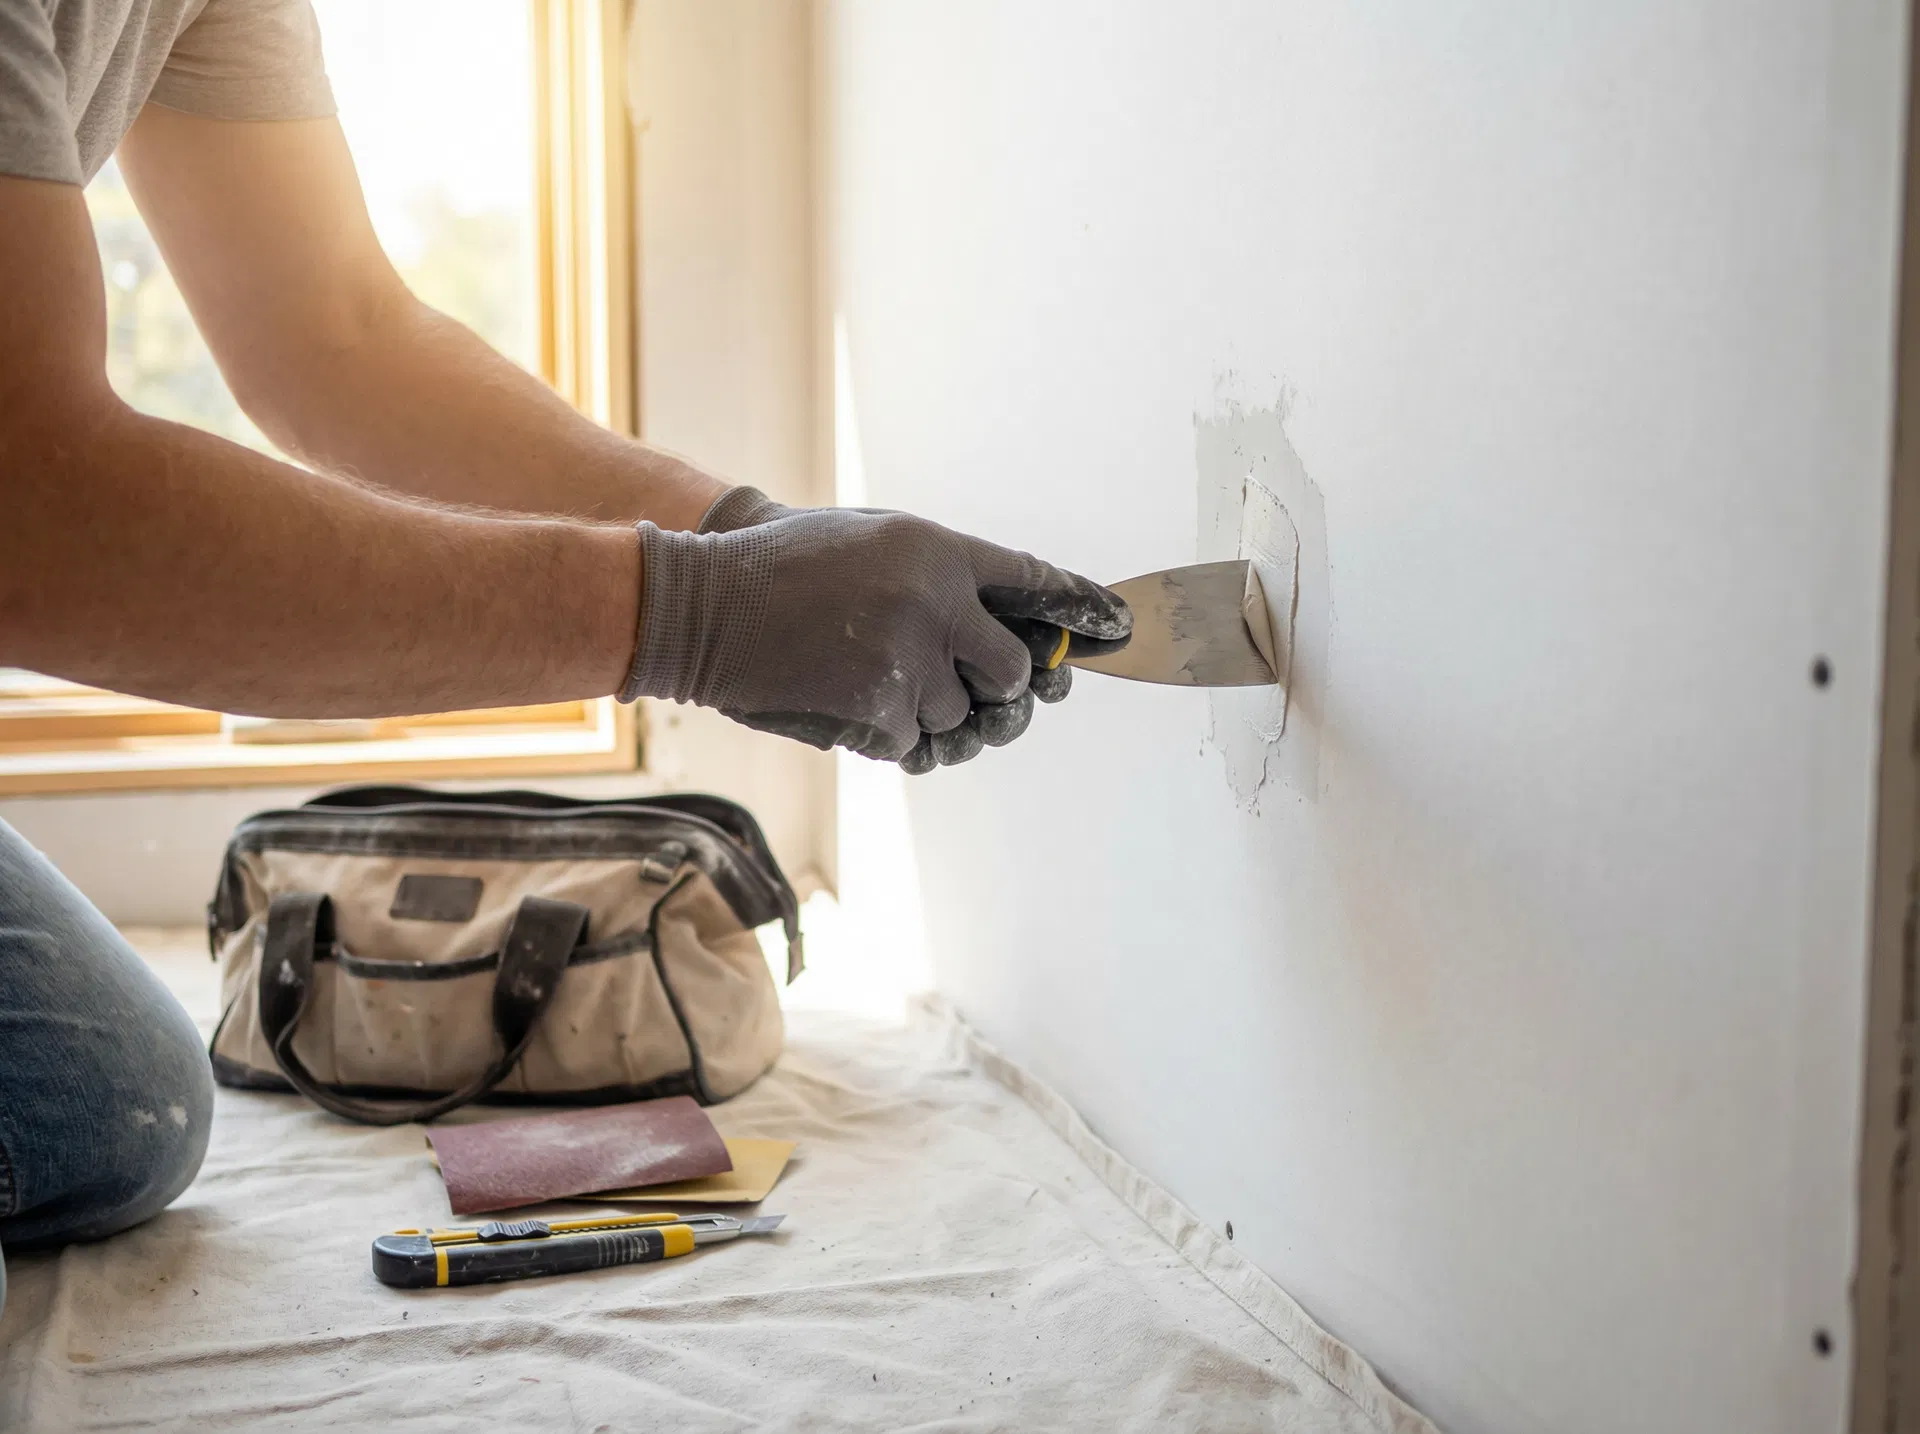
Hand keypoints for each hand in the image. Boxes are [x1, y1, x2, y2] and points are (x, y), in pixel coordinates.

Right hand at [622, 502, 1130, 771]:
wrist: (707, 606)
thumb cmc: (786, 566)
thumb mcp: (874, 541)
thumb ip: (944, 577)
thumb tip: (1015, 628)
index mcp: (938, 550)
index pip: (1035, 579)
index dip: (1081, 607)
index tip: (1118, 625)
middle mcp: (936, 603)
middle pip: (1015, 670)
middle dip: (1003, 687)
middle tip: (973, 682)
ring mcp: (910, 662)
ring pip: (963, 716)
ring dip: (929, 710)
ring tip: (871, 673)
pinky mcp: (879, 713)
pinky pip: (915, 744)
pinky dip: (889, 733)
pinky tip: (847, 698)